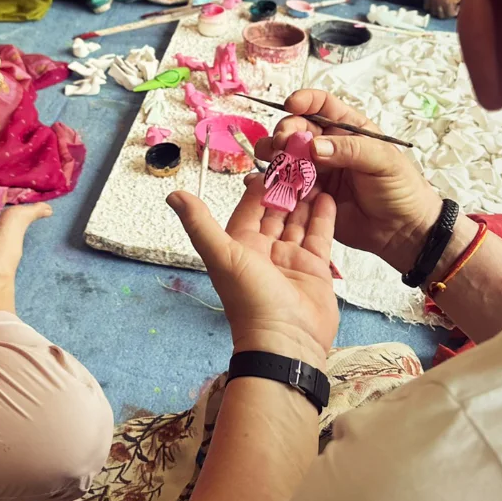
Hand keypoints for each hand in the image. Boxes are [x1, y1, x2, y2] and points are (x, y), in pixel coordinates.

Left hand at [167, 177, 338, 368]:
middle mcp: (264, 249)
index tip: (271, 159)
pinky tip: (328, 193)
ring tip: (317, 170)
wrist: (286, 342)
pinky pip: (319, 235)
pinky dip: (323, 215)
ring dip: (304, 196)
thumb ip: (200, 223)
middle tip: (300, 158)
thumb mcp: (222, 256)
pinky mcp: (314, 267)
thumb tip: (173, 195)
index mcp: (240, 245)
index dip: (259, 184)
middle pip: (275, 210)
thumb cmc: (250, 299)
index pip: (249, 207)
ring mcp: (291, 258)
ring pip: (298, 219)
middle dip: (285, 186)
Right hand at [254, 90, 442, 274]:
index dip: (304, 100)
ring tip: (269, 159)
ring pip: (285, 155)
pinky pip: (285, 185)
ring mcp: (316, 170)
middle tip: (281, 143)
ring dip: (273, 154)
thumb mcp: (383, 161)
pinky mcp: (308, 195)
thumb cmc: (401, 188)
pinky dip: (272, 181)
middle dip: (285, 131)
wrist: (402, 231)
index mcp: (348, 129)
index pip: (321, 105)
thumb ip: (350, 150)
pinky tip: (263, 181)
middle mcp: (328, 146)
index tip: (292, 105)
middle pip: (297, 129)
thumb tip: (314, 146)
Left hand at [424, 0, 489, 18]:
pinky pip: (450, 14)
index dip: (435, 9)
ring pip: (442, 15)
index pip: (427, 7)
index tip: (442, 10)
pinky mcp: (447, 2)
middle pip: (434, 13)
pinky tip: (459, 5)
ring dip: (449, 13)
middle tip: (451, 9)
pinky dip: (456, 12)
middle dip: (443, 13)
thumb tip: (439, 4)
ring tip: (455, 7)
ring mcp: (439, 0)